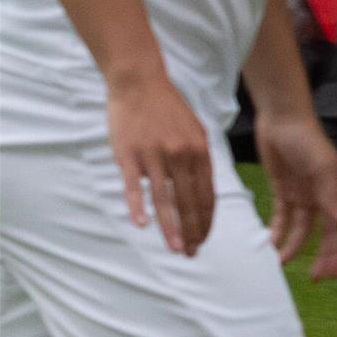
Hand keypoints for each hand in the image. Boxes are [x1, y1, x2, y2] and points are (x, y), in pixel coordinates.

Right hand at [107, 71, 215, 256]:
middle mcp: (181, 156)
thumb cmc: (169, 110)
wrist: (140, 83)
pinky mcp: (130, 155)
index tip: (205, 239)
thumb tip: (202, 188)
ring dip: (171, 227)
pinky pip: (134, 186)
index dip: (206, 219)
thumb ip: (199, 159)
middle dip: (193, 230)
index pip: (207, 194)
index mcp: (200, 151)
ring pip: (165, 199)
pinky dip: (138, 206)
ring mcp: (155, 156)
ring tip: (176, 249)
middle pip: (189, 201)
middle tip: (192, 253)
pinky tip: (142, 224)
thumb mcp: (196, 131)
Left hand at [257, 113, 336, 280]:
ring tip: (281, 264)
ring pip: (302, 228)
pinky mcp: (285, 188)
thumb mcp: (321, 167)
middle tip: (315, 279)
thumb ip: (332, 196)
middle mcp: (324, 195)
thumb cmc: (306, 139)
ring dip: (294, 246)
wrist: (282, 117)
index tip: (328, 275)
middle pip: (325, 232)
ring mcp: (304, 192)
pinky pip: (283, 217)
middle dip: (322, 256)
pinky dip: (278, 231)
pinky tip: (269, 243)